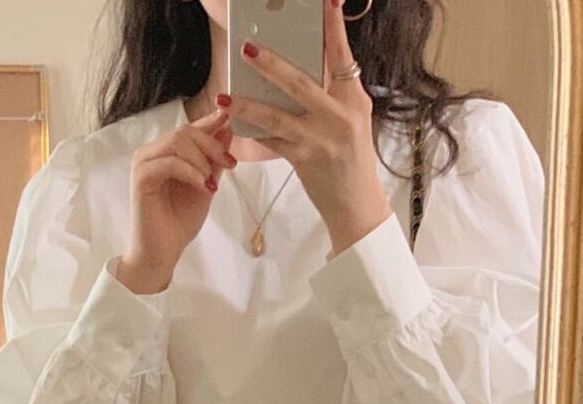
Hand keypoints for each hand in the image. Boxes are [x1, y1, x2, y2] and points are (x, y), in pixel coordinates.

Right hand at [125, 109, 235, 275]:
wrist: (161, 252)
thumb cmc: (179, 223)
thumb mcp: (205, 187)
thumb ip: (213, 162)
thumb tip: (227, 130)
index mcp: (166, 153)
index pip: (189, 129)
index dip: (211, 121)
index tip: (231, 116)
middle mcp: (152, 153)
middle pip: (185, 131)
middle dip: (212, 144)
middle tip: (229, 163)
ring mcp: (144, 163)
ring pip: (177, 141)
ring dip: (202, 160)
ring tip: (211, 182)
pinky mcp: (141, 177)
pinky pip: (170, 162)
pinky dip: (191, 172)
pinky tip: (203, 186)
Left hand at [217, 0, 392, 255]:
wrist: (356, 204)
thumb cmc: (352, 160)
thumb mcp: (351, 121)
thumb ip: (332, 97)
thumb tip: (301, 71)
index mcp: (354, 100)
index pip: (341, 56)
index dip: (332, 26)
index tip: (325, 0)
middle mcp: (340, 116)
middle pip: (301, 82)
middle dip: (271, 64)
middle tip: (246, 48)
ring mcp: (321, 140)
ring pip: (278, 115)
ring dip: (248, 104)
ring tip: (225, 94)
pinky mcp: (304, 160)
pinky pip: (271, 142)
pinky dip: (252, 133)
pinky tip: (234, 124)